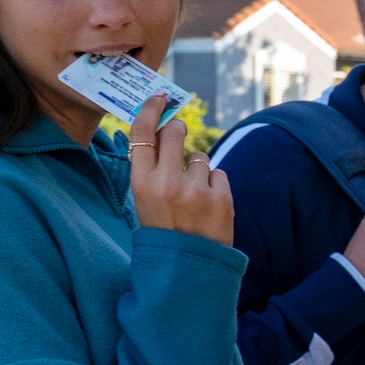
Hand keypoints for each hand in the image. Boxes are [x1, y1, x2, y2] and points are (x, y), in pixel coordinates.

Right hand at [127, 93, 231, 243]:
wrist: (188, 266)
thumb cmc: (163, 229)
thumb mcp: (142, 200)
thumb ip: (149, 167)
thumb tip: (159, 128)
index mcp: (141, 184)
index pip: (143, 133)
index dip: (151, 110)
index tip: (160, 98)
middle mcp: (168, 184)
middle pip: (175, 133)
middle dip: (178, 130)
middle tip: (178, 134)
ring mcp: (197, 191)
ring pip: (199, 156)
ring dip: (197, 169)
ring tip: (192, 195)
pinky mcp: (222, 198)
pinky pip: (218, 172)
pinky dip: (214, 184)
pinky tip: (207, 204)